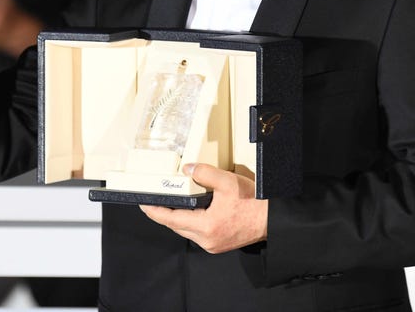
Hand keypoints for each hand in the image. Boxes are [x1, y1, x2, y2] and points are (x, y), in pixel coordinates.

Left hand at [139, 163, 267, 253]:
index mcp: (206, 226)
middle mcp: (206, 240)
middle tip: (154, 200)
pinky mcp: (218, 245)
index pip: (171, 220)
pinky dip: (190, 222)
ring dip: (177, 218)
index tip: (144, 204)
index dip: (155, 211)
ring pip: (186, 231)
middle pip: (176, 227)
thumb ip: (204, 173)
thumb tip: (187, 169)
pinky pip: (197, 234)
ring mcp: (212, 245)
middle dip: (164, 214)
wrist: (271, 219)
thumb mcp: (227, 182)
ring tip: (171, 203)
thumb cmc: (253, 203)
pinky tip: (192, 211)